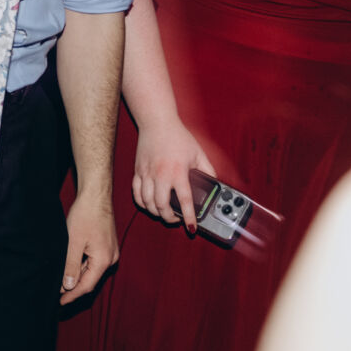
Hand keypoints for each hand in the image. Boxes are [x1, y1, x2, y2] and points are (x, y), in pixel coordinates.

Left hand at [61, 193, 117, 304]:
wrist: (95, 196)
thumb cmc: (85, 216)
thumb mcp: (73, 242)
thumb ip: (71, 266)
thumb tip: (68, 286)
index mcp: (104, 260)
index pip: (86, 285)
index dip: (72, 295)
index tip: (60, 303)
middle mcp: (111, 258)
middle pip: (90, 280)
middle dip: (74, 288)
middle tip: (57, 295)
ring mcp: (110, 252)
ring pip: (92, 271)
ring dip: (77, 277)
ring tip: (61, 283)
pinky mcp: (107, 246)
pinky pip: (94, 262)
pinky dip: (82, 266)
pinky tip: (71, 267)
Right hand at [132, 117, 215, 232]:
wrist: (157, 123)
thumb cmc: (178, 137)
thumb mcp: (198, 153)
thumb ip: (208, 170)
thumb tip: (213, 184)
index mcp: (178, 172)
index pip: (184, 201)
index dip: (189, 217)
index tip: (191, 228)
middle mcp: (161, 175)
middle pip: (162, 207)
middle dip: (170, 218)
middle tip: (177, 219)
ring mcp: (147, 174)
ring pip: (148, 203)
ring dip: (156, 212)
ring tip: (164, 213)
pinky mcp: (138, 171)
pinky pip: (137, 194)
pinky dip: (142, 203)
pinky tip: (149, 205)